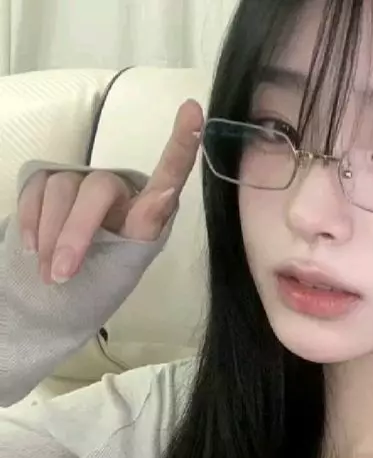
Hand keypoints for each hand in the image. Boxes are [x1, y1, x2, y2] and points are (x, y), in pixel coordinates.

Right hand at [17, 99, 203, 283]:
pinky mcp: (47, 181)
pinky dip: (32, 223)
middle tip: (63, 272)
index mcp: (150, 204)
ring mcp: (81, 180)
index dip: (182, 143)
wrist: (65, 286)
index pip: (170, 170)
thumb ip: (148, 225)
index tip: (194, 110)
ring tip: (52, 273)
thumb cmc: (107, 275)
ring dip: (52, 237)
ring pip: (62, 191)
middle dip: (77, 233)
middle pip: (98, 188)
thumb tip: (164, 192)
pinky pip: (36, 191)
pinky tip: (34, 249)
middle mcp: (118, 186)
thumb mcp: (134, 258)